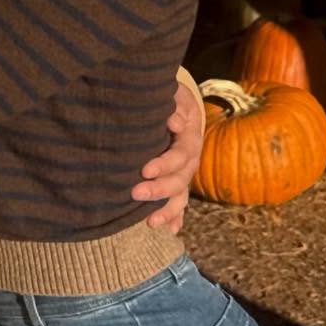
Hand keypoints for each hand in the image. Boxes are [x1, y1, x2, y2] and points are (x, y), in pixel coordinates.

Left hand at [132, 80, 203, 233]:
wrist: (175, 105)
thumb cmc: (169, 99)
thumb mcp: (174, 95)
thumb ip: (175, 106)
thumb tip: (175, 122)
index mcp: (189, 139)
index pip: (180, 155)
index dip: (164, 164)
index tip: (144, 170)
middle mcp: (189, 160)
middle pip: (179, 180)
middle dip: (159, 190)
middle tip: (135, 193)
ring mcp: (184, 174)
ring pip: (180, 196)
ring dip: (167, 210)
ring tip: (151, 222)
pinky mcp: (176, 182)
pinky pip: (179, 202)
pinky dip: (175, 217)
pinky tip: (168, 230)